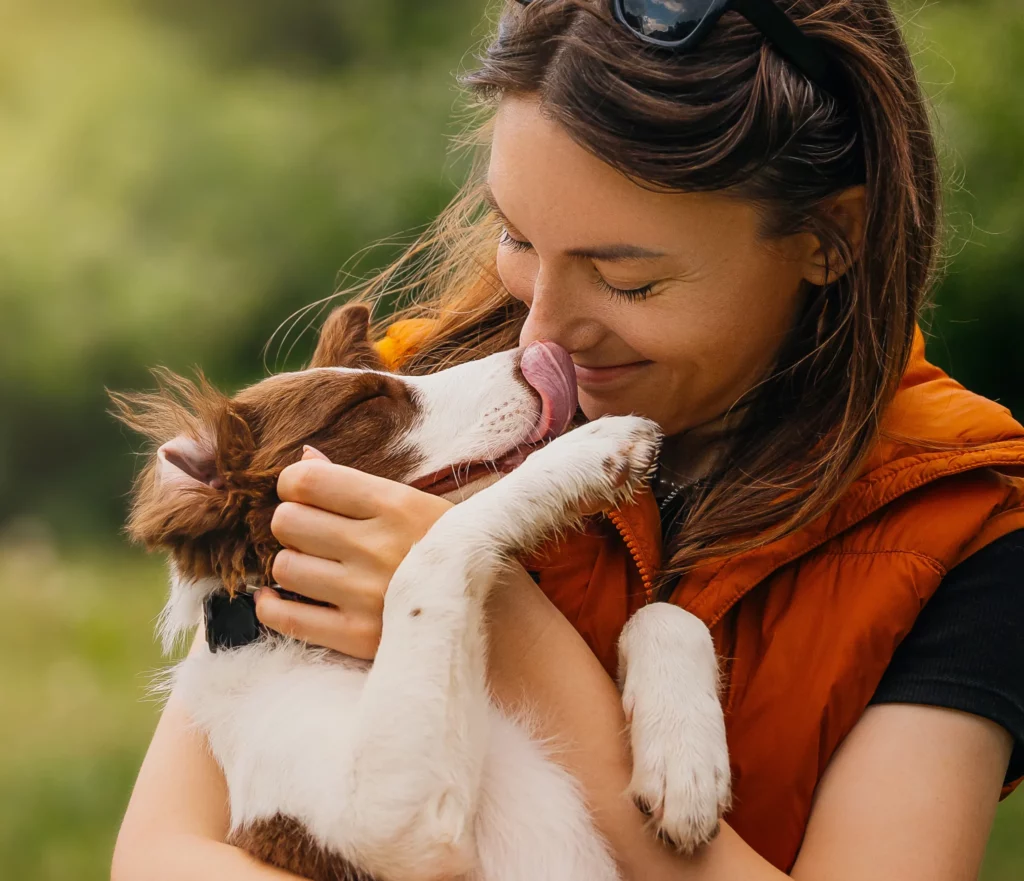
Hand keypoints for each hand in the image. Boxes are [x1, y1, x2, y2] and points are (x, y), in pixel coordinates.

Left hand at [255, 446, 452, 658]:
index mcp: (396, 505)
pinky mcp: (359, 637)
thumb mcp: (416, 505)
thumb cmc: (451, 551)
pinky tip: (278, 599)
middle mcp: (378, 547)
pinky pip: (286, 618)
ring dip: (293, 565)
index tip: (304, 495)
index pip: (307, 481)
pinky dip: (271, 607)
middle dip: (293, 524)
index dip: (293, 485)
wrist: (497, 618)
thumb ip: (356, 483)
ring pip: (284, 568)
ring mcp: (367, 595)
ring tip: (317, 567)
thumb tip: (306, 458)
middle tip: (312, 533)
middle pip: (287, 522)